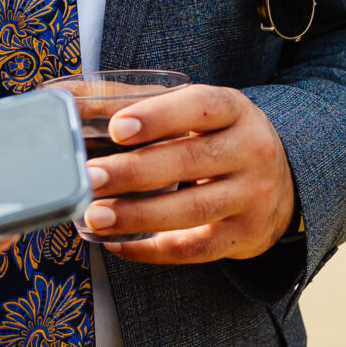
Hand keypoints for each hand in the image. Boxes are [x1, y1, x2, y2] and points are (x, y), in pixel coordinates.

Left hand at [80, 85, 296, 263]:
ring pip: (192, 209)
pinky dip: (153, 250)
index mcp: (234, 110)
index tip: (116, 129)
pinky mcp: (245, 236)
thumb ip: (133, 103)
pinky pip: (195, 249)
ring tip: (94, 216)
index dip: (158, 116)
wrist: (283, 183)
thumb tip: (62, 97)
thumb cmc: (218, 139)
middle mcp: (250, 150)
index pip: (200, 106)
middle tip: (90, 178)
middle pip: (189, 161)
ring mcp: (253, 196)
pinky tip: (118, 244)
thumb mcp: (192, 112)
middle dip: (134, 172)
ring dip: (137, 215)